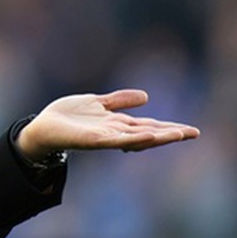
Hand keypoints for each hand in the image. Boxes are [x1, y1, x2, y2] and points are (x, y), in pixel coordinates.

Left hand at [16, 89, 199, 159]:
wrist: (42, 127)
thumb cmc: (67, 117)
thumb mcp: (97, 103)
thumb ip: (119, 100)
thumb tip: (146, 97)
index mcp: (117, 123)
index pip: (149, 125)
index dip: (169, 127)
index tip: (191, 130)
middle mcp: (115, 132)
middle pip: (148, 133)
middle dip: (170, 133)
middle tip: (194, 133)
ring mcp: (105, 138)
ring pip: (136, 138)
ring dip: (158, 137)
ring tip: (178, 134)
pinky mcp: (93, 140)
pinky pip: (115, 140)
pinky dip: (132, 139)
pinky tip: (147, 137)